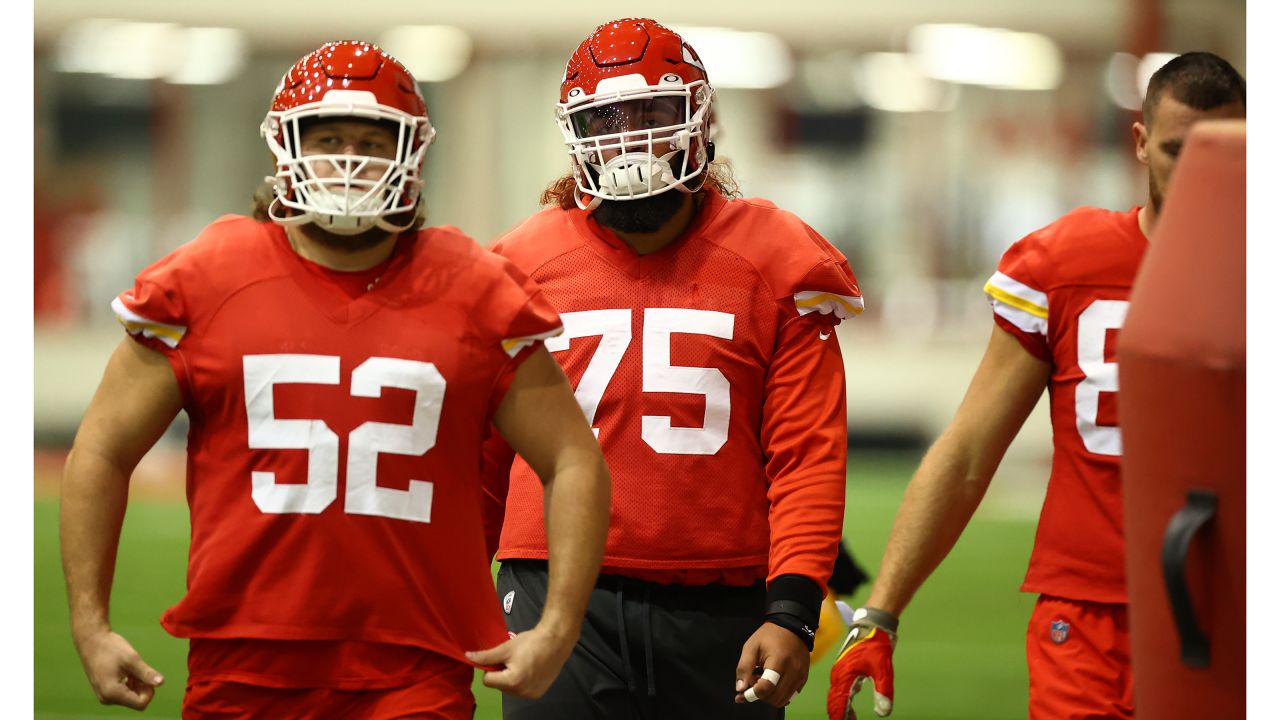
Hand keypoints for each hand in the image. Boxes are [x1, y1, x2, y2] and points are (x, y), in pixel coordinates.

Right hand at [73, 630, 163, 709]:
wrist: (91, 641)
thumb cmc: (111, 648)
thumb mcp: (132, 659)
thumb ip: (146, 673)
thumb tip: (161, 683)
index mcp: (112, 693)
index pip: (141, 704)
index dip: (149, 690)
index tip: (147, 675)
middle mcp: (107, 698)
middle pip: (136, 701)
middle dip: (142, 687)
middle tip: (138, 669)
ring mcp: (104, 696)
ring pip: (130, 697)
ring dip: (136, 684)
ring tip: (131, 668)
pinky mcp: (104, 691)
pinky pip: (123, 693)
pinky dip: (129, 683)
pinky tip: (126, 671)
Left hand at [466, 625, 575, 698]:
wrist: (557, 640)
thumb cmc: (530, 642)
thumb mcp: (505, 648)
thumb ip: (485, 656)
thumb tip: (468, 657)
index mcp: (512, 682)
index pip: (487, 681)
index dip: (491, 668)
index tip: (501, 658)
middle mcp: (521, 693)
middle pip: (499, 686)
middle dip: (501, 673)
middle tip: (513, 659)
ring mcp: (531, 695)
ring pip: (510, 689)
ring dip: (511, 678)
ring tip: (523, 662)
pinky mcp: (539, 693)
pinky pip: (522, 690)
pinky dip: (522, 681)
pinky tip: (530, 668)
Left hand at [734, 621, 810, 706]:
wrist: (792, 628)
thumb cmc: (768, 636)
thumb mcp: (751, 647)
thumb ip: (744, 668)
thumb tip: (740, 689)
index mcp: (779, 661)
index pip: (767, 687)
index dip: (752, 694)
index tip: (741, 693)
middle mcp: (793, 671)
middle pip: (774, 697)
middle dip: (760, 695)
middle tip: (752, 681)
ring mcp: (801, 677)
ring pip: (782, 700)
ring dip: (768, 696)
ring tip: (762, 681)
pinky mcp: (803, 680)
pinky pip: (789, 697)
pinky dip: (778, 695)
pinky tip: (772, 683)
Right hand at [827, 603, 897, 719]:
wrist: (872, 626)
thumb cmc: (876, 644)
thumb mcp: (883, 669)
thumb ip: (883, 691)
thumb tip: (883, 712)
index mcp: (844, 676)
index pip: (838, 704)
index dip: (839, 718)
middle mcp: (838, 676)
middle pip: (833, 702)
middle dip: (838, 717)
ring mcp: (839, 673)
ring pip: (835, 698)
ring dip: (841, 711)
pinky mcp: (844, 671)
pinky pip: (839, 691)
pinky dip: (843, 703)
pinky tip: (851, 710)